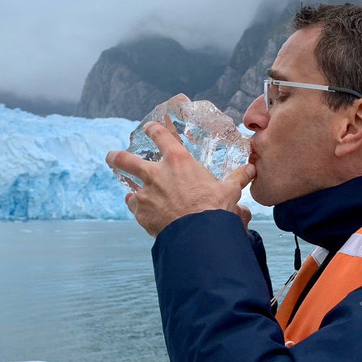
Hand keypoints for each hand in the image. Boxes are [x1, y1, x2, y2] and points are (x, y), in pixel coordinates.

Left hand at [106, 121, 255, 236]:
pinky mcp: (141, 213)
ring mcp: (146, 194)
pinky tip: (142, 211)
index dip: (153, 129)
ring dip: (132, 191)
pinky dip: (138, 209)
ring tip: (132, 193)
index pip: (160, 136)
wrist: (198, 234)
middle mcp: (157, 174)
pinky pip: (136, 208)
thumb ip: (237, 177)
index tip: (149, 127)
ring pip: (130, 188)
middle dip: (116, 157)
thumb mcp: (228, 190)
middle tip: (111, 156)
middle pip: (126, 160)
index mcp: (178, 161)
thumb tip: (250, 170)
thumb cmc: (213, 208)